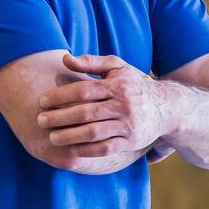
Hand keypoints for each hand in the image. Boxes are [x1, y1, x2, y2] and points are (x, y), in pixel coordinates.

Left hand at [36, 53, 177, 158]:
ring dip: (70, 136)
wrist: (168, 107)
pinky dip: (87, 150)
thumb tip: (65, 59)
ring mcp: (129, 124)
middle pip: (86, 112)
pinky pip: (106, 148)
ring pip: (94, 132)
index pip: (83, 90)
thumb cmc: (135, 85)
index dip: (60, 96)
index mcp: (118, 85)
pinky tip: (72, 149)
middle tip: (41, 121)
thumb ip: (91, 62)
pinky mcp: (132, 141)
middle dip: (60, 117)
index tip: (42, 101)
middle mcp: (124, 104)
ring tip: (52, 138)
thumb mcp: (118, 67)